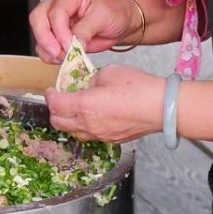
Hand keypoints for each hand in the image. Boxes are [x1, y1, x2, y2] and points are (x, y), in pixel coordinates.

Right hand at [29, 0, 140, 63]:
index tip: (71, 47)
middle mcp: (58, 1)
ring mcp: (54, 17)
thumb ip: (86, 29)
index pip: (56, 12)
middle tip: (59, 54)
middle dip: (46, 39)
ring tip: (65, 57)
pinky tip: (62, 57)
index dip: (60, 32)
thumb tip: (73, 44)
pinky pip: (43, 44)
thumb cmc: (116, 12)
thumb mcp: (105, 17)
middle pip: (38, 18)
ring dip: (47, 49)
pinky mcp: (54, 32)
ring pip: (38, 32)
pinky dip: (49, 54)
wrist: (122, 20)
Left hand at [45, 66, 165, 142]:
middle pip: (58, 123)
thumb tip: (86, 85)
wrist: (163, 107)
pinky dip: (85, 127)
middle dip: (55, 111)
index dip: (49, 96)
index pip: (54, 105)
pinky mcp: (112, 140)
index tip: (52, 90)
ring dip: (69, 121)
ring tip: (76, 108)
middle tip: (60, 100)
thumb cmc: (139, 88)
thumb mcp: (109, 73)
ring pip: (74, 132)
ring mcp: (100, 136)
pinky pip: (91, 136)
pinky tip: (94, 116)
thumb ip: (91, 79)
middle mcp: (88, 125)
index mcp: (84, 106)